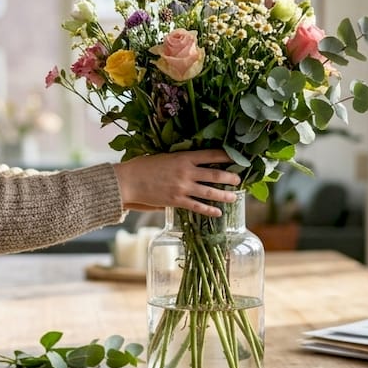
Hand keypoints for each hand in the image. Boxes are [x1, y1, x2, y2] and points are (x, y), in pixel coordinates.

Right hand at [112, 149, 241, 216]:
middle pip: (215, 174)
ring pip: (210, 192)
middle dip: (230, 177)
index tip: (237, 157)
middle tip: (239, 179)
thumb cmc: (143, 166)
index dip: (227, 156)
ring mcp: (183, 187)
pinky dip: (209, 210)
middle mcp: (186, 172)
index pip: (211, 155)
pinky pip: (197, 207)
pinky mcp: (176, 201)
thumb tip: (193, 164)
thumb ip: (180, 160)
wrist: (128, 181)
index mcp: (183, 157)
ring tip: (235, 197)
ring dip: (224, 195)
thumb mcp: (164, 156)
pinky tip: (218, 212)